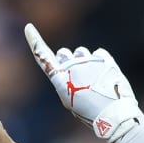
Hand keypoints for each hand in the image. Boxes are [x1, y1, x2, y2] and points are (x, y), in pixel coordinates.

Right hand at [24, 23, 143, 142]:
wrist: (114, 116)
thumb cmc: (89, 112)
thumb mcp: (71, 100)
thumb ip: (66, 79)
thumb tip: (70, 60)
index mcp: (59, 79)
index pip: (42, 55)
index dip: (34, 41)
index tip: (29, 27)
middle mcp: (72, 66)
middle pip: (64, 53)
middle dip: (67, 60)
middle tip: (77, 76)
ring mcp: (89, 61)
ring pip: (81, 52)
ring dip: (84, 60)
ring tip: (93, 79)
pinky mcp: (105, 58)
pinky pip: (98, 53)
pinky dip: (100, 61)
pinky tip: (104, 76)